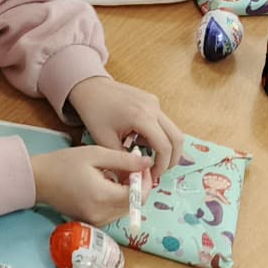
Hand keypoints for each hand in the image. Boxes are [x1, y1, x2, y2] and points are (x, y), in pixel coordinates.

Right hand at [30, 146, 149, 226]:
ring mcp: (97, 221)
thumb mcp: (95, 154)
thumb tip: (148, 164)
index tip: (141, 165)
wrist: (39, 179)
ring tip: (119, 173)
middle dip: (139, 186)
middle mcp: (101, 215)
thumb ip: (124, 160)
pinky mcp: (93, 222)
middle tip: (132, 167)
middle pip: (134, 205)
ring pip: (126, 209)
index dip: (145, 181)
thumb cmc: (64, 163)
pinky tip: (109, 184)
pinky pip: (114, 212)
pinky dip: (118, 199)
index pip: (138, 196)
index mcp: (102, 197)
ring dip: (129, 193)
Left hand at [66, 76, 182, 184]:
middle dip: (172, 159)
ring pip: (173, 130)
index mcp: (141, 117)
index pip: (164, 146)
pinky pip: (164, 122)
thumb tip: (133, 180)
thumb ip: (122, 161)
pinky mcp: (152, 101)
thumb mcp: (104, 140)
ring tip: (149, 159)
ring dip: (167, 147)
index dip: (162, 165)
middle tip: (159, 171)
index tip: (152, 176)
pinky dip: (160, 136)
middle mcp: (153, 108)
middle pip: (177, 138)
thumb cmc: (94, 111)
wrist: (90, 87)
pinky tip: (142, 142)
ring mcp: (154, 102)